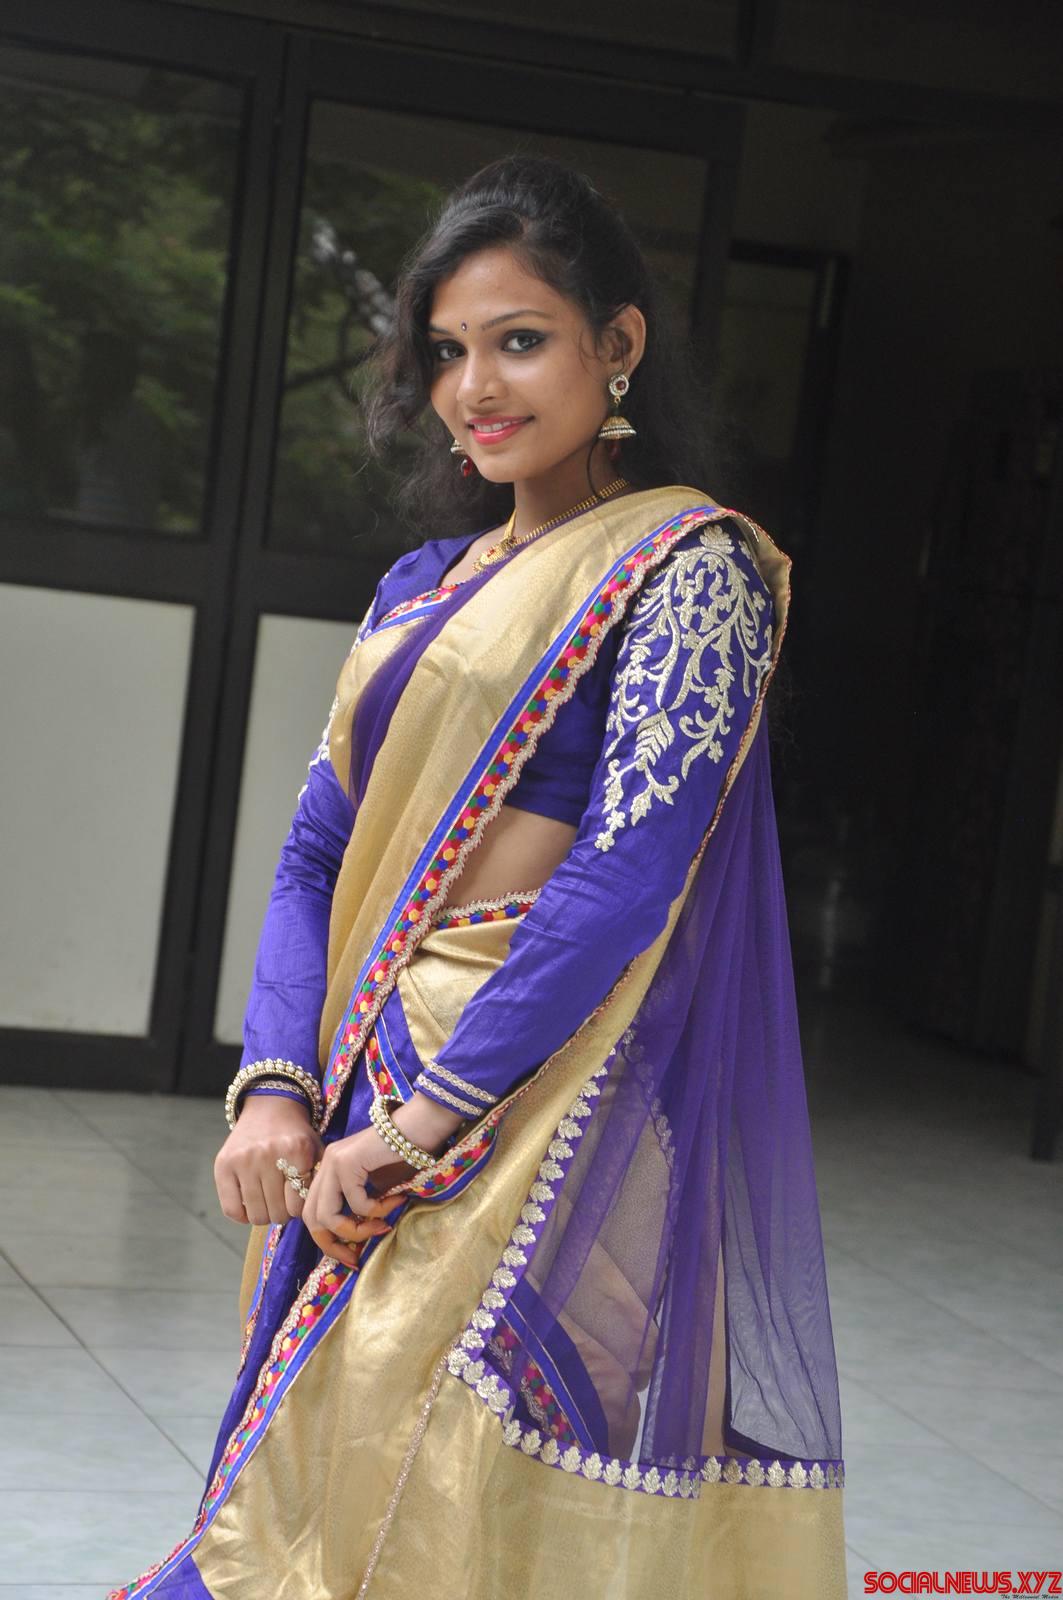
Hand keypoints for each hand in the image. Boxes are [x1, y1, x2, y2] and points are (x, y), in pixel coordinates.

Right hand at [214, 1095, 322, 1226]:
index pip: (297, 1206)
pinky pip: (231, 1209)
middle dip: (282, 1213)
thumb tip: (310, 1213)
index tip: (296, 1201)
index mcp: (297, 1151)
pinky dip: (241, 1215)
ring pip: (255, 1215)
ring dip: (263, 1214)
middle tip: (282, 1202)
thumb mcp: (315, 1150)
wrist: (270, 1106)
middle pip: (276, 1214)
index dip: (298, 1209)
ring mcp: (244, 1159)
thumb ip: (317, 1180)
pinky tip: (249, 1205)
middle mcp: (268, 1154)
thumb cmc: (295, 1135)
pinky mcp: (223, 1164)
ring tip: (268, 1201)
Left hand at [302, 1124, 413, 1268]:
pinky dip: (377, 1210)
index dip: (328, 1241)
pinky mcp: (347, 1162)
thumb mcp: (377, 1189)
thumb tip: (355, 1244)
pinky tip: (396, 1199)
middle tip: (356, 1257)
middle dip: (333, 1245)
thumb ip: (361, 1209)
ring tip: (383, 1225)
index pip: (313, 1214)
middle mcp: (325, 1165)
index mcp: (328, 1171)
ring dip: (357, 1231)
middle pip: (312, 1219)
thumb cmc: (405, 1156)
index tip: (351, 1258)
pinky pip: (356, 1203)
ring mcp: (333, 1162)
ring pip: (327, 1216)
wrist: (420, 1126)